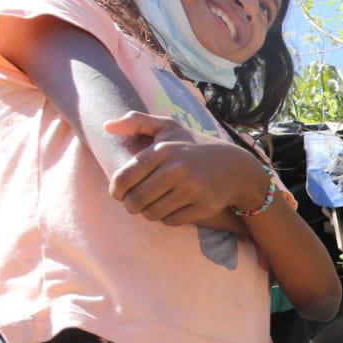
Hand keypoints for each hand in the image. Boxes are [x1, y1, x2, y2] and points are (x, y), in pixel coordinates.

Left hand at [106, 112, 265, 225]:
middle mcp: (178, 168)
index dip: (116, 191)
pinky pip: (171, 221)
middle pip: (136, 201)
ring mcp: (193, 189)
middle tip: (135, 204)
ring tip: (152, 205)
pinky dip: (167, 218)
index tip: (119, 194)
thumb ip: (136, 122)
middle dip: (131, 205)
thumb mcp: (169, 127)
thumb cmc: (194, 146)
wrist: (236, 167)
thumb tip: (106, 126)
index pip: (124, 178)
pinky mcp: (205, 206)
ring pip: (152, 214)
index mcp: (163, 149)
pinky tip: (172, 208)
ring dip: (148, 213)